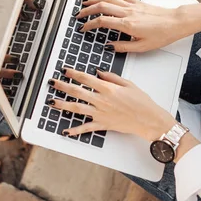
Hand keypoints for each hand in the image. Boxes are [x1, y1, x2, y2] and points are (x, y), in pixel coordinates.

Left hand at [47, 68, 175, 140]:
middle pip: (77, 92)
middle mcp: (101, 101)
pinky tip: (66, 131)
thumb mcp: (128, 84)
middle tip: (52, 82)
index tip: (65, 70)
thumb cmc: (142, 102)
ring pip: (77, 108)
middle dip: (62, 86)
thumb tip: (98, 72)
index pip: (86, 78)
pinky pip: (86, 128)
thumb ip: (111, 77)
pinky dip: (75, 130)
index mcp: (108, 89)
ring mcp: (100, 113)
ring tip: (51, 102)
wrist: (149, 120)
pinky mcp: (102, 124)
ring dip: (63, 105)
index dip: (73, 73)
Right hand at [75, 0, 193, 52]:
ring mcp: (132, 6)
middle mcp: (128, 13)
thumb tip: (109, 46)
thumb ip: (123, 47)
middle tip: (79, 14)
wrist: (176, 22)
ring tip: (86, 1)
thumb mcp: (141, 48)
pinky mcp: (138, 2)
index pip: (102, 22)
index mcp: (127, 25)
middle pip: (101, 7)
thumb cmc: (162, 34)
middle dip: (87, 10)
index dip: (89, 25)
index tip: (83, 28)